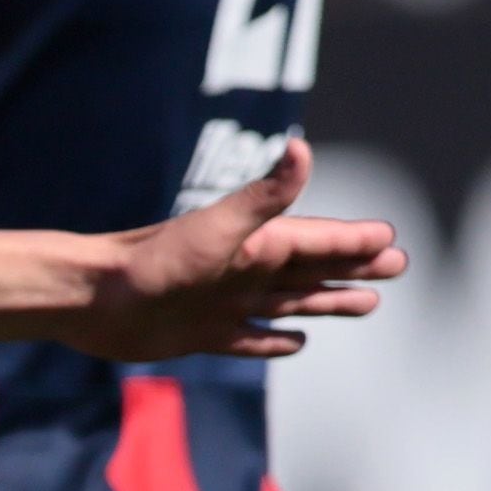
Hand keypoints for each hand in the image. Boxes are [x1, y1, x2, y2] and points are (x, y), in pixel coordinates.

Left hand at [71, 140, 399, 361]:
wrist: (95, 298)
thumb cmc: (154, 261)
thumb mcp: (219, 227)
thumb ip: (265, 195)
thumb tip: (301, 149)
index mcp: (258, 245)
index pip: (320, 241)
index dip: (355, 242)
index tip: (391, 239)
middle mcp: (246, 272)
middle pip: (314, 270)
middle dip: (354, 268)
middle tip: (395, 265)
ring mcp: (227, 304)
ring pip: (292, 303)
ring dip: (328, 301)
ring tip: (367, 303)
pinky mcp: (205, 334)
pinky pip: (252, 338)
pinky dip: (275, 340)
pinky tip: (296, 342)